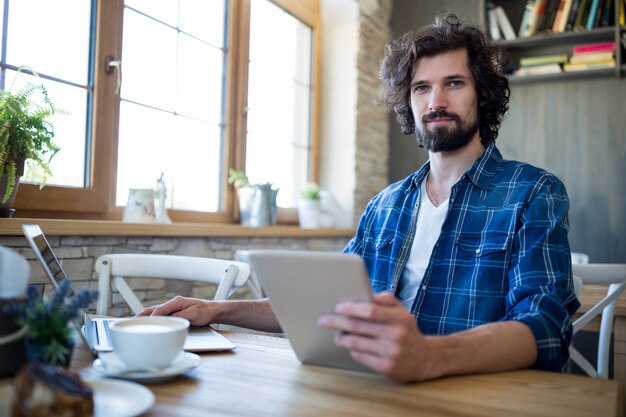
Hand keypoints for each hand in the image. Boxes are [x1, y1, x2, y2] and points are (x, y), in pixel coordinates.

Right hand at [136, 295, 217, 325]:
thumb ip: (179, 317)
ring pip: (156, 311)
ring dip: (146, 316)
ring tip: (136, 323)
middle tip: (132, 321)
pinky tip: (149, 323)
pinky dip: (153, 318)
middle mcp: (173, 303)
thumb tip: (167, 319)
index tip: (145, 324)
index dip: (152, 317)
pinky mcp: (175, 311)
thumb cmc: (205, 312)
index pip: (159, 309)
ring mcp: (174, 307)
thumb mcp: (193, 315)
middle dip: (142, 315)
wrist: (214, 310)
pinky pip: (161, 314)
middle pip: (154, 309)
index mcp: (176, 302)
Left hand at [317, 292, 434, 381]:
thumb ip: (386, 300)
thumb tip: (367, 293)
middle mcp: (396, 335)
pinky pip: (361, 356)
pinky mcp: (387, 368)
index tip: (337, 307)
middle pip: (358, 326)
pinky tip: (350, 346)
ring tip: (336, 335)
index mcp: (400, 318)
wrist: (425, 359)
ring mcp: (391, 353)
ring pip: (356, 343)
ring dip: (341, 338)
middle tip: (323, 320)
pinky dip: (352, 350)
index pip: (370, 310)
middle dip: (337, 322)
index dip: (351, 308)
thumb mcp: (402, 312)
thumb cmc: (406, 331)